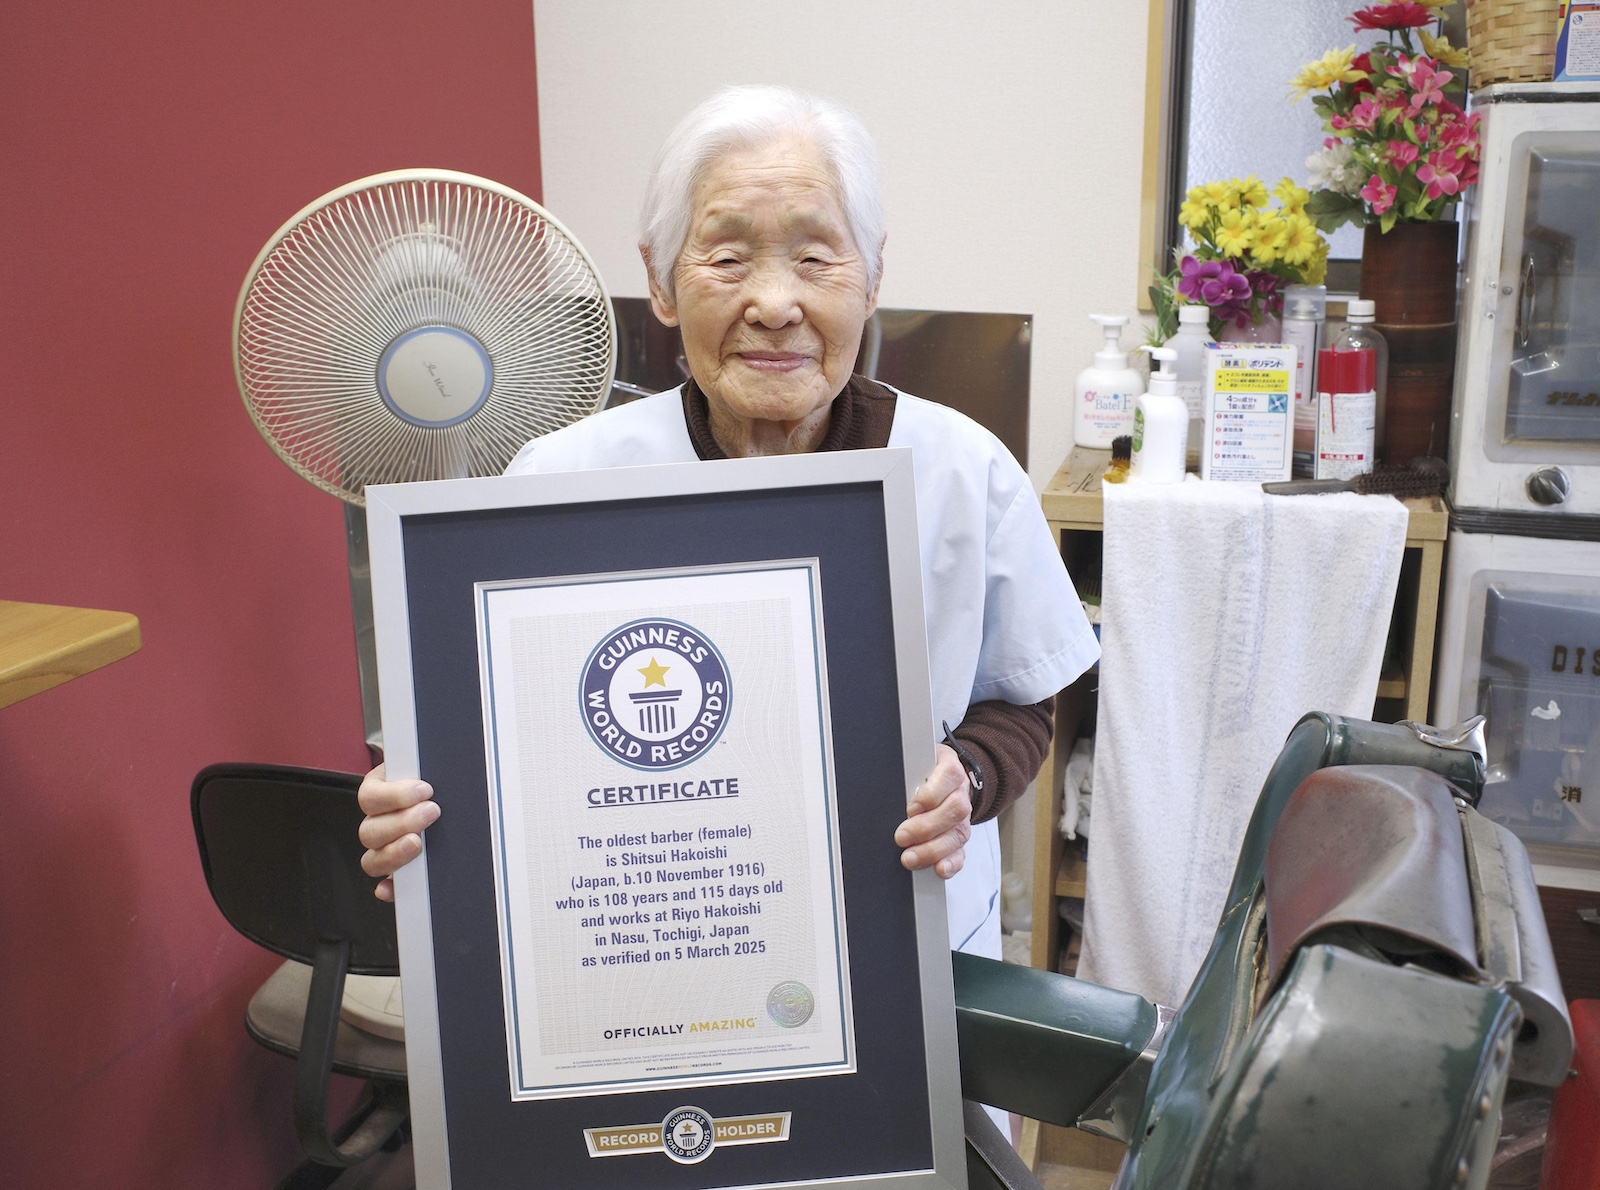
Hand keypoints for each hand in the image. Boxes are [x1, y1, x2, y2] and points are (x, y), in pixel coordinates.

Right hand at [357, 762, 439, 901]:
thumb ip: (429, 772)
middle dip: (402, 822)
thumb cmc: (436, 782)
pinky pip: (386, 886)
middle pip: (370, 831)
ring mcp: (383, 849)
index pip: (370, 797)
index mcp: (379, 792)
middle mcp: (377, 822)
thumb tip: (434, 779)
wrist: (448, 797)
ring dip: (395, 852)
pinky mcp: (396, 872)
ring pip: (372, 860)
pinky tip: (395, 885)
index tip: (425, 790)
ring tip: (419, 843)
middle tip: (432, 812)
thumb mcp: (429, 770)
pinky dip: (390, 889)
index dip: (395, 795)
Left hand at [895, 743, 971, 878]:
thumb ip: (905, 774)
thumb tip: (883, 789)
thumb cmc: (922, 772)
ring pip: (958, 833)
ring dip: (933, 849)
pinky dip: (950, 863)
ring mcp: (963, 816)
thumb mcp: (914, 764)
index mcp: (948, 767)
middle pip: (955, 809)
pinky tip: (938, 869)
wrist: (944, 779)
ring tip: (910, 857)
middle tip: (902, 836)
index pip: (949, 774)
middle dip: (926, 827)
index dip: (931, 794)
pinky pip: (961, 852)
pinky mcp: (959, 836)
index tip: (911, 808)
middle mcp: (960, 792)